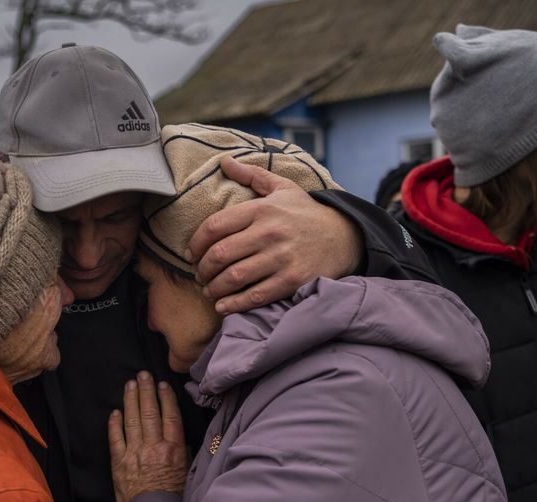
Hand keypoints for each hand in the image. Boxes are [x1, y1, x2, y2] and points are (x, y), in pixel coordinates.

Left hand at [108, 371, 187, 501]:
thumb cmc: (172, 498)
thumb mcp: (186, 473)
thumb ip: (182, 452)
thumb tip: (179, 436)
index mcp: (173, 450)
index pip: (170, 416)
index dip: (165, 398)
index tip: (162, 385)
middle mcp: (154, 448)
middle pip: (149, 412)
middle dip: (146, 391)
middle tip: (143, 375)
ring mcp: (135, 454)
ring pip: (132, 420)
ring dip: (130, 400)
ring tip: (130, 384)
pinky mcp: (119, 463)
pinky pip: (116, 438)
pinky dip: (115, 423)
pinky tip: (115, 411)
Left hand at [186, 155, 362, 314]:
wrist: (344, 237)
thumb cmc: (306, 213)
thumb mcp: (282, 187)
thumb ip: (251, 175)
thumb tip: (224, 161)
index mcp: (262, 209)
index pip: (215, 226)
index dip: (196, 243)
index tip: (191, 253)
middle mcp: (269, 233)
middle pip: (220, 254)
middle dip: (202, 269)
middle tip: (199, 275)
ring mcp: (281, 258)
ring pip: (233, 277)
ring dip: (213, 288)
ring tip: (209, 291)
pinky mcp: (291, 280)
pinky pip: (254, 296)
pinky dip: (233, 304)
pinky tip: (223, 306)